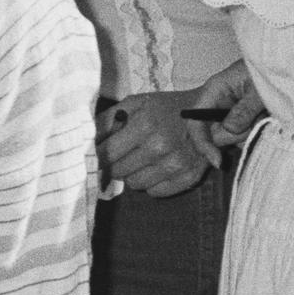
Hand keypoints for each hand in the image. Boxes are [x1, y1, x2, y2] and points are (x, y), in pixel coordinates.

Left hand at [98, 90, 216, 197]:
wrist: (206, 113)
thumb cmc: (166, 107)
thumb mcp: (137, 102)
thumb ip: (109, 118)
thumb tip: (87, 138)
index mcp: (145, 124)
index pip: (107, 151)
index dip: (96, 155)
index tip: (93, 155)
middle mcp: (160, 147)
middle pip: (118, 170)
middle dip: (113, 164)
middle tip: (118, 156)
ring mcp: (176, 164)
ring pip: (134, 184)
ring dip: (131, 175)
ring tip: (138, 160)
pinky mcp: (189, 177)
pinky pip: (155, 192)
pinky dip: (150, 183)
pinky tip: (154, 168)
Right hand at [185, 62, 265, 152]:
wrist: (285, 64)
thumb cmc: (270, 70)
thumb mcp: (258, 91)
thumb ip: (243, 111)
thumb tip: (227, 131)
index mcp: (214, 90)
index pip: (195, 121)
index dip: (202, 143)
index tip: (217, 161)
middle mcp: (218, 102)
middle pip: (214, 133)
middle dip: (236, 135)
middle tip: (257, 121)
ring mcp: (229, 110)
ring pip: (230, 136)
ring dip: (248, 132)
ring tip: (264, 115)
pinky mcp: (241, 116)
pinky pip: (242, 133)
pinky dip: (254, 131)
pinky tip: (265, 118)